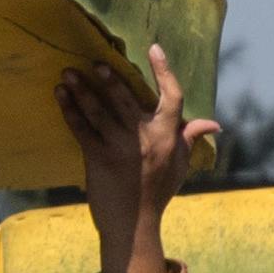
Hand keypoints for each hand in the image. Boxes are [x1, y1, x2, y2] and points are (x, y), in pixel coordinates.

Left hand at [64, 42, 217, 272]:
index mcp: (168, 136)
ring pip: (99, 111)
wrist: (134, 223)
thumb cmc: (159, 191)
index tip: (153, 49)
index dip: (163, 71)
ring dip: (81, 90)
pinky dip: (69, 110)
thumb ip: (190, 138)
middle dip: (109, 78)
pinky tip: (60, 96)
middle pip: (126, 98)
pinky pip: (81, 128)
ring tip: (68, 74)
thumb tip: (213, 124)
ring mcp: (120, 147)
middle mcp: (145, 138)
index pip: (171, 96)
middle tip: (95, 62)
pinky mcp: (98, 157)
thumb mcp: (180, 164)